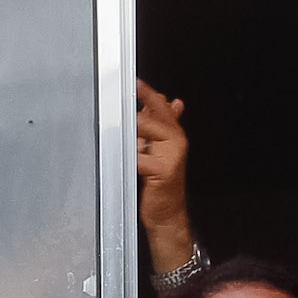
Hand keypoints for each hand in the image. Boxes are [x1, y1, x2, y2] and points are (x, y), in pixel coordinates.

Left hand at [134, 80, 194, 260]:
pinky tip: (122, 160)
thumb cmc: (159, 186)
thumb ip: (156, 129)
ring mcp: (171, 156)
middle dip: (136, 112)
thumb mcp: (157, 153)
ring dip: (130, 134)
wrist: (167, 215)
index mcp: (174, 135)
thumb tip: (163, 104)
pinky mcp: (163, 171)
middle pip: (154, 115)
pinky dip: (128, 157)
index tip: (133, 82)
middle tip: (121, 105)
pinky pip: (139, 157)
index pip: (160, 107)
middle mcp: (176, 142)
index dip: (147, 94)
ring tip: (122, 139)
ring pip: (145, 132)